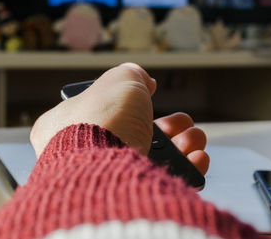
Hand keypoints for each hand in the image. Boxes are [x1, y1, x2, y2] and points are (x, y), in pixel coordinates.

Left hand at [30, 63, 208, 174]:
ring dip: (184, 144)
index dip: (135, 103)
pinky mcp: (136, 195)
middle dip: (171, 127)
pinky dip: (187, 168)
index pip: (110, 112)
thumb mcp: (119, 79)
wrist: (104, 169)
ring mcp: (114, 176)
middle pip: (144, 135)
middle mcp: (91, 152)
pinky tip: (197, 158)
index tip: (150, 95)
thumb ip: (133, 74)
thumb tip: (145, 82)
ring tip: (191, 140)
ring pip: (159, 158)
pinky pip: (167, 181)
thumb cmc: (104, 120)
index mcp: (73, 125)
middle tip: (181, 123)